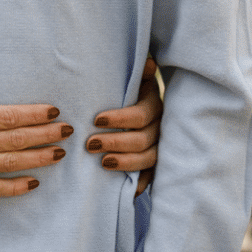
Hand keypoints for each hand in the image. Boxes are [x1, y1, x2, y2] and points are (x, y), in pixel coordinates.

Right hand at [0, 54, 70, 200]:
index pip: (8, 116)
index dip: (34, 113)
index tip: (54, 110)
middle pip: (17, 139)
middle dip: (46, 134)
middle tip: (68, 131)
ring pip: (12, 163)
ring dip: (39, 157)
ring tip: (60, 154)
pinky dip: (16, 187)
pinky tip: (33, 183)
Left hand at [88, 57, 161, 194]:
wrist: (140, 98)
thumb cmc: (131, 87)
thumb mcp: (133, 76)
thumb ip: (138, 71)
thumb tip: (149, 62)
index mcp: (154, 103)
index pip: (140, 115)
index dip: (119, 119)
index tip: (96, 120)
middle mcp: (160, 125)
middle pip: (142, 139)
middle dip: (115, 143)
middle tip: (90, 144)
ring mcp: (160, 144)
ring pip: (148, 158)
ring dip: (125, 163)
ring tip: (103, 163)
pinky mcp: (157, 160)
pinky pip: (153, 174)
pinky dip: (142, 182)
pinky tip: (130, 189)